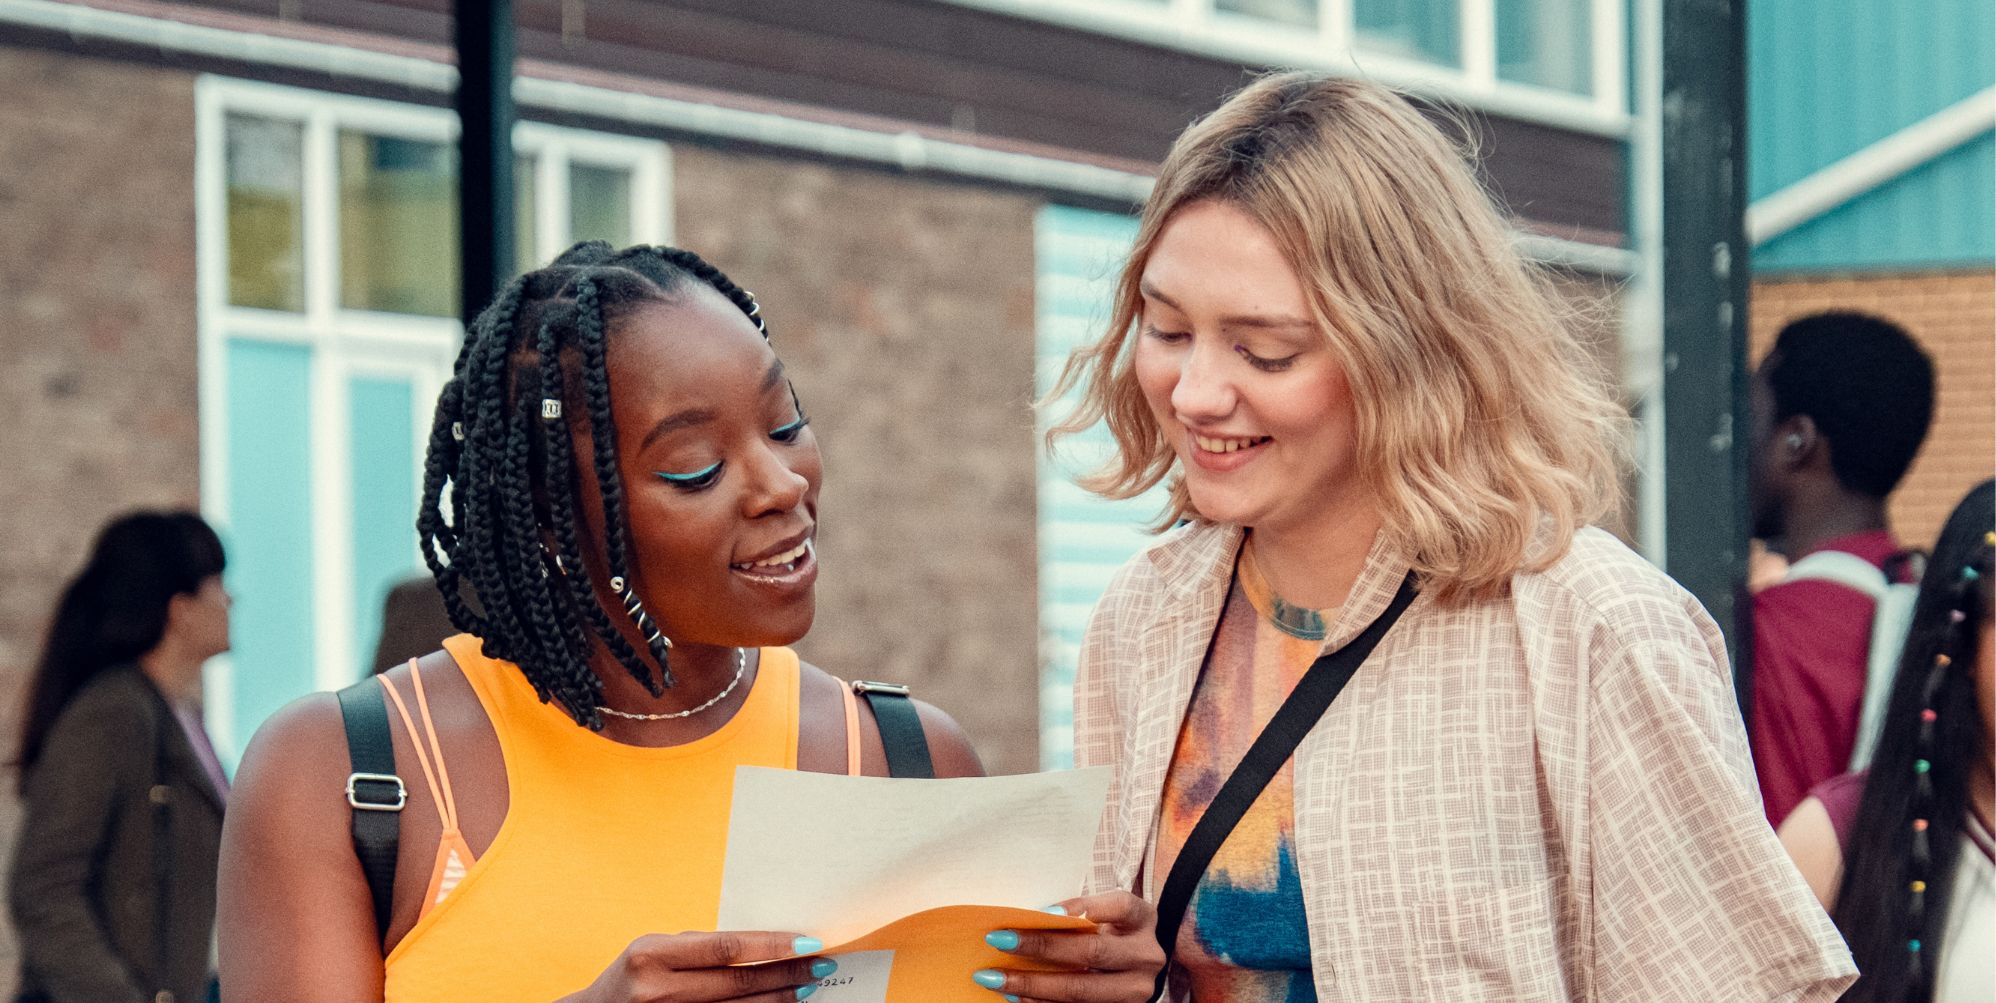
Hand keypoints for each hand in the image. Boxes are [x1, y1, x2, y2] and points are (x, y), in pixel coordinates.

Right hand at [560, 931, 835, 1002]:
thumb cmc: (633, 976)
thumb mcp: (656, 951)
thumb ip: (700, 948)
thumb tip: (765, 944)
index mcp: (652, 955)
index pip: (726, 949)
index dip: (772, 947)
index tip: (808, 943)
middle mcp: (657, 990)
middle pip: (738, 983)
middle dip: (786, 974)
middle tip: (822, 966)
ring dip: (779, 1000)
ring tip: (809, 988)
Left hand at [971, 891, 1164, 1002]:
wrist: (1135, 966)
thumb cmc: (1110, 931)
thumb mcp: (1105, 914)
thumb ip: (1077, 914)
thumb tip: (1025, 918)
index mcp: (1142, 919)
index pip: (1119, 906)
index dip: (1083, 906)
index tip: (1042, 911)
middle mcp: (1145, 956)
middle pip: (1093, 952)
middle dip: (1043, 947)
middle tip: (1000, 941)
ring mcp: (1137, 990)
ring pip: (1082, 990)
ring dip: (1033, 985)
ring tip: (996, 978)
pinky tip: (1016, 997)